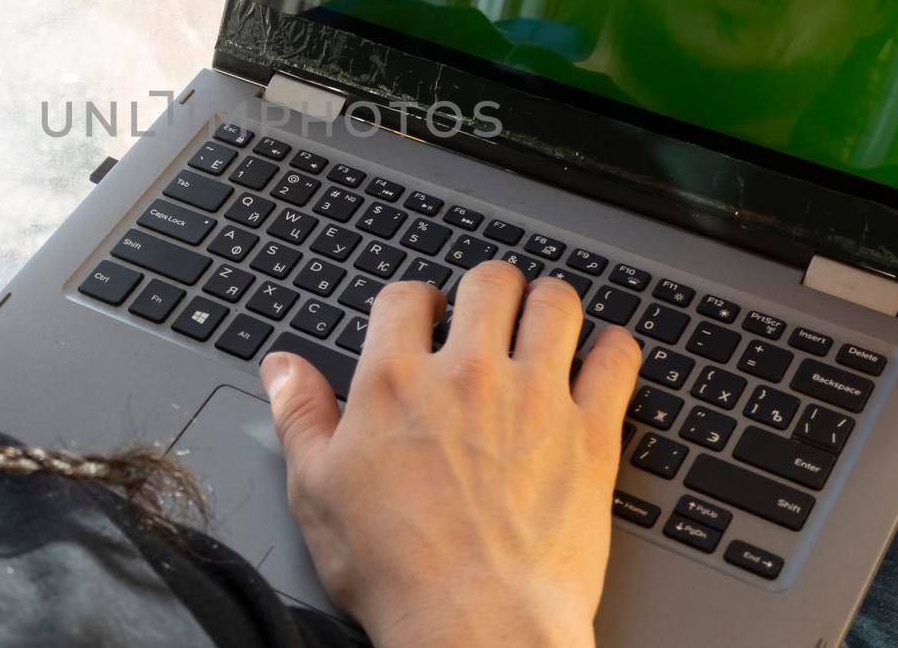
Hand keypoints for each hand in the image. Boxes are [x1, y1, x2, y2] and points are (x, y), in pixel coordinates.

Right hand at [259, 262, 640, 647]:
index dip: (414, 300)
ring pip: (555, 305)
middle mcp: (469, 375)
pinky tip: (602, 354)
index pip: (406, 297)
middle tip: (488, 310)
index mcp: (397, 381)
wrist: (475, 625)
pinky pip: (616, 360)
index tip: (423, 315)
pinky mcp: (590, 435)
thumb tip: (281, 368)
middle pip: (489, 282)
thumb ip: (299, 416)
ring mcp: (536, 399)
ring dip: (548, 303)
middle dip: (487, 288)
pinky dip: (613, 347)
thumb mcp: (317, 491)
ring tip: (543, 318)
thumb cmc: (396, 570)